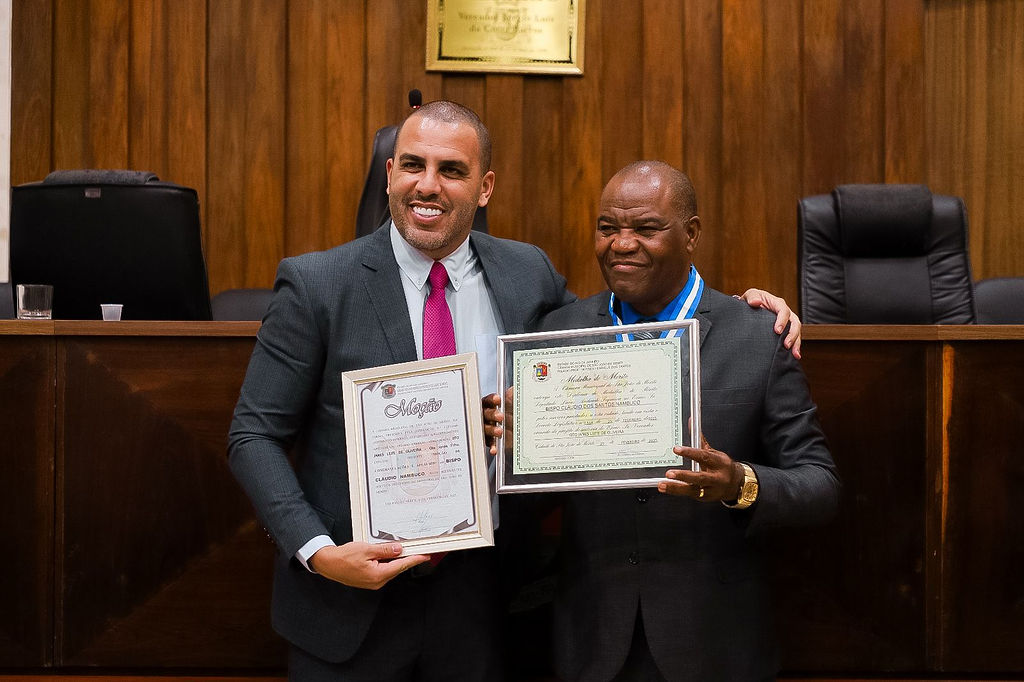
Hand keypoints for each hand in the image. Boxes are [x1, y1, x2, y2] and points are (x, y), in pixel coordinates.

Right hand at [309, 542, 428, 589]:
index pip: (401, 566)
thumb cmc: (343, 557)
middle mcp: (377, 581)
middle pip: (397, 568)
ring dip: (397, 560)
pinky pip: (383, 570)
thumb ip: (384, 550)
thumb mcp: (366, 549)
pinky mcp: (368, 580)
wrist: (328, 563)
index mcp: (378, 575)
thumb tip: (399, 549)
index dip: (415, 559)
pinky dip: (388, 563)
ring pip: (390, 569)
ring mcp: (373, 582)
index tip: (425, 556)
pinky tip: (389, 555)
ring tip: (404, 550)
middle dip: (407, 559)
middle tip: (418, 549)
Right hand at [482, 387, 513, 455]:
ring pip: (485, 429)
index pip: (488, 400)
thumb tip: (514, 388)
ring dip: (491, 430)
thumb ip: (513, 395)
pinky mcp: (491, 440)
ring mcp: (488, 428)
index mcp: (491, 405)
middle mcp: (488, 416)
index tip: (498, 399)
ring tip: (499, 431)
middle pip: (485, 414)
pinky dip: (492, 446)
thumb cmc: (514, 413)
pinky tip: (495, 448)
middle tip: (500, 416)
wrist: (519, 430)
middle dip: (492, 414)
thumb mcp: (515, 403)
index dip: (492, 399)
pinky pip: (489, 443)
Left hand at [658, 434, 741, 501]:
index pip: (704, 456)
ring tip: (662, 484)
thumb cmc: (723, 466)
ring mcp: (711, 489)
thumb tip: (691, 422)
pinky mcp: (705, 497)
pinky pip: (690, 494)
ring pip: (693, 490)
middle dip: (684, 476)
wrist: (736, 484)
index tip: (676, 449)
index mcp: (719, 462)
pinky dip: (677, 491)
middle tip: (669, 473)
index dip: (690, 452)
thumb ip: (700, 440)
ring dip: (676, 487)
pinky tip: (666, 488)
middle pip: (700, 477)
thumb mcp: (714, 452)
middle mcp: (716, 477)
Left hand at [738, 288, 801, 358]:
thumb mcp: (750, 295)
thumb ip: (752, 298)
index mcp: (777, 303)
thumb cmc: (752, 300)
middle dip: (792, 334)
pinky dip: (795, 346)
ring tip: (794, 354)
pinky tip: (794, 356)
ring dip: (796, 343)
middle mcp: (785, 312)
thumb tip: (755, 302)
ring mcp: (787, 322)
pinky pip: (793, 337)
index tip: (777, 331)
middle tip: (786, 345)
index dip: (782, 321)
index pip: (783, 311)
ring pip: (796, 331)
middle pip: (795, 322)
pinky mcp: (786, 330)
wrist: (751, 307)